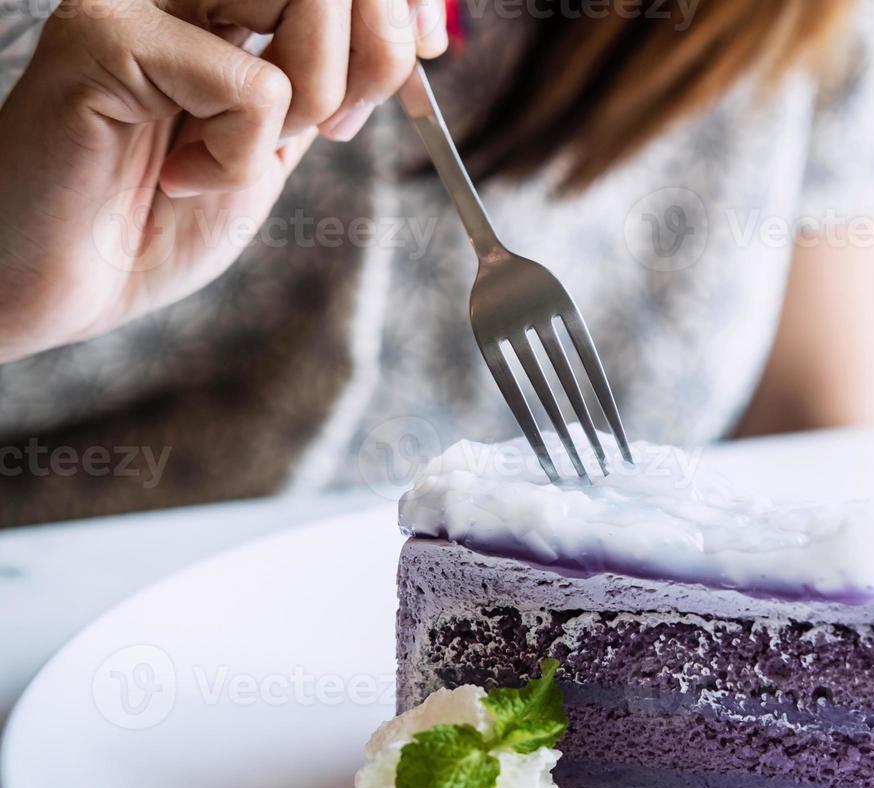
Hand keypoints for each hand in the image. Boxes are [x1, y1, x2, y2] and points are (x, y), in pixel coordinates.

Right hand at [0, 0, 448, 362]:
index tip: (426, 51)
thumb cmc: (152, 222)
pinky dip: (238, 155)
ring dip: (310, 97)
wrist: (60, 285)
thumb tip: (406, 37)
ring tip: (241, 152)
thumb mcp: (269, 144)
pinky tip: (176, 178)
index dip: (397, 1)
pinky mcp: (104, 35)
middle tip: (335, 124)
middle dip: (372, 50)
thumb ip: (322, 84)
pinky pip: (252, 84)